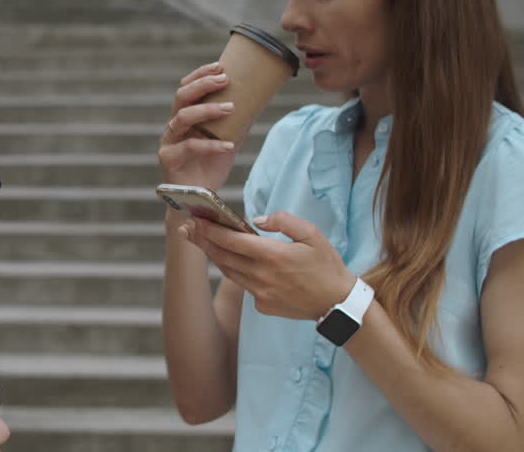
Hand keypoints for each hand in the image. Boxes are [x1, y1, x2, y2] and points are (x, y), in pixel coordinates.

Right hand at [158, 62, 239, 193]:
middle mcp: (173, 126)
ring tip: (230, 108)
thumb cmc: (211, 167)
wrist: (199, 199)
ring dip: (207, 110)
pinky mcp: (169, 159)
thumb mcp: (227, 139)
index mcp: (183, 117)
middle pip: (181, 97)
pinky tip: (229, 145)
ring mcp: (168, 142)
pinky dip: (211, 145)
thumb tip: (259, 100)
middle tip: (225, 80)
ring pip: (182, 117)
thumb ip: (236, 122)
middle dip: (202, 85)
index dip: (200, 75)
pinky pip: (189, 147)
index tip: (220, 65)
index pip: (186, 88)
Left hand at [180, 211, 355, 319]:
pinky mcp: (262, 305)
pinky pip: (243, 284)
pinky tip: (230, 260)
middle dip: (202, 240)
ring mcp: (260, 293)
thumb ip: (284, 221)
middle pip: (222, 255)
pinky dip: (235, 271)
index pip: (231, 239)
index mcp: (273, 255)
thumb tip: (257, 219)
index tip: (195, 218)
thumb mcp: (312, 234)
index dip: (210, 229)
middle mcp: (261, 276)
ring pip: (228, 271)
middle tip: (186, 228)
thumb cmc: (326, 265)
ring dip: (213, 255)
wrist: (337, 304)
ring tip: (200, 240)